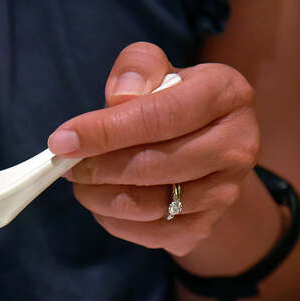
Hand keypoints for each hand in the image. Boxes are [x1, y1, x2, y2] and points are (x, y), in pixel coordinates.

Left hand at [47, 43, 259, 257]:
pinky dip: (114, 221)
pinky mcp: (206, 226)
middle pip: (152, 165)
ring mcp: (226, 192)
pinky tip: (102, 202)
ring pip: (148, 205)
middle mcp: (238, 145)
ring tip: (81, 182)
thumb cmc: (172, 102)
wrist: (207, 150)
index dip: (105, 131)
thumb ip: (138, 67)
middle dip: (98, 167)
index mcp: (227, 94)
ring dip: (100, 196)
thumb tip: (121, 95)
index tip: (61, 140)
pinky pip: (150, 233)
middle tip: (67, 165)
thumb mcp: (158, 71)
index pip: (159, 116)